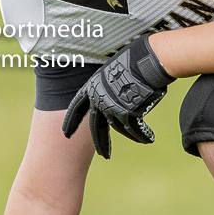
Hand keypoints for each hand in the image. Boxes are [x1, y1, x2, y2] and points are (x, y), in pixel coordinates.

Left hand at [61, 34, 173, 158]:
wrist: (148, 59)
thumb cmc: (133, 61)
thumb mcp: (112, 72)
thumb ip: (107, 88)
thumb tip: (109, 100)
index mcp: (92, 87)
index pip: (77, 107)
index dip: (71, 121)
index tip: (65, 134)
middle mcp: (99, 99)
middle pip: (97, 126)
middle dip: (100, 142)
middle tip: (104, 156)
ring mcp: (112, 107)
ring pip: (120, 128)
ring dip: (133, 135)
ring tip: (145, 138)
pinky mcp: (127, 113)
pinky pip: (134, 129)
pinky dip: (142, 135)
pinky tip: (148, 138)